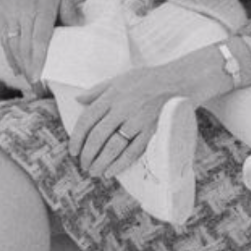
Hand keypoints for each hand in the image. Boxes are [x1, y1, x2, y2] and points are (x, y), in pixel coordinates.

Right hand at [0, 0, 75, 88]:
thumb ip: (69, 10)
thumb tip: (79, 30)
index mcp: (41, 10)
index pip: (38, 41)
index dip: (38, 62)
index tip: (39, 81)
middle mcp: (23, 15)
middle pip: (24, 49)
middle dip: (31, 72)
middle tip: (39, 92)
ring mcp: (10, 15)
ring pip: (12, 46)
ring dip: (19, 66)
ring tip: (28, 82)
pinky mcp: (2, 12)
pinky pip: (3, 38)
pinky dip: (8, 54)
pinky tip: (15, 65)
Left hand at [70, 64, 181, 178]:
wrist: (178, 82)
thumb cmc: (147, 79)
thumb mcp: (119, 78)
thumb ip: (98, 90)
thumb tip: (78, 99)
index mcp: (111, 96)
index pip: (87, 119)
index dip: (77, 137)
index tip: (73, 149)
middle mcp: (122, 109)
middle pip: (98, 135)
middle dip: (87, 153)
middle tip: (82, 163)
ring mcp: (137, 122)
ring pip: (113, 146)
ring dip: (100, 161)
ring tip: (93, 171)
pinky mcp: (151, 132)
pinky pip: (133, 152)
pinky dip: (119, 164)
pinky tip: (110, 172)